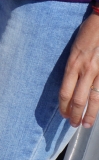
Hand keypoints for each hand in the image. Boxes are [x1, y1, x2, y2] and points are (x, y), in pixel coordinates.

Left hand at [59, 13, 98, 127]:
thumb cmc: (87, 34)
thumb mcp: (74, 50)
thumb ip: (73, 67)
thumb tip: (71, 85)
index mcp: (72, 64)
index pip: (65, 92)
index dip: (63, 106)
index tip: (63, 114)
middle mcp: (85, 70)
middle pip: (78, 99)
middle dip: (75, 114)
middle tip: (73, 124)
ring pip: (94, 99)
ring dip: (90, 114)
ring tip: (86, 124)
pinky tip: (98, 110)